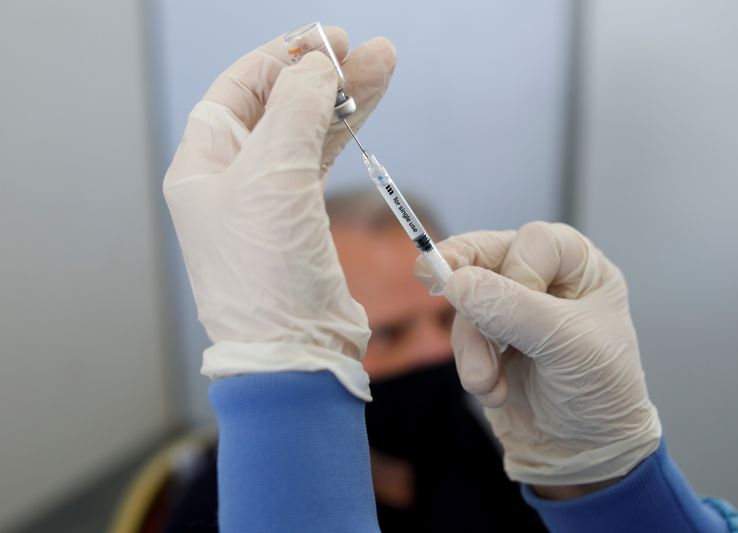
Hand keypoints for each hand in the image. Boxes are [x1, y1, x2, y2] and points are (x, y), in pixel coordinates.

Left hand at [164, 28, 396, 399]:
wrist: (297, 352)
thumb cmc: (267, 277)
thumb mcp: (273, 178)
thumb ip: (296, 111)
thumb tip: (317, 66)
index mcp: (203, 168)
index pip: (238, 91)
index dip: (280, 59)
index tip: (324, 41)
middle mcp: (232, 181)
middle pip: (277, 107)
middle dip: (320, 76)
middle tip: (362, 50)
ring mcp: (270, 202)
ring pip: (308, 132)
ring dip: (344, 100)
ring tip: (383, 65)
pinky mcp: (304, 222)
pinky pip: (324, 162)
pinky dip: (348, 134)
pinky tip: (372, 105)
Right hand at [415, 222, 661, 487]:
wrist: (584, 452)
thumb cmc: (600, 391)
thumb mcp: (568, 346)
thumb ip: (514, 310)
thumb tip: (456, 281)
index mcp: (579, 267)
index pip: (533, 242)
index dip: (517, 270)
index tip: (520, 313)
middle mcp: (543, 278)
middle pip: (487, 257)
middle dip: (469, 289)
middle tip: (429, 276)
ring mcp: (511, 308)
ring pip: (467, 301)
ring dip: (473, 345)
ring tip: (487, 381)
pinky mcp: (488, 338)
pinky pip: (460, 334)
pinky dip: (470, 364)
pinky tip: (492, 390)